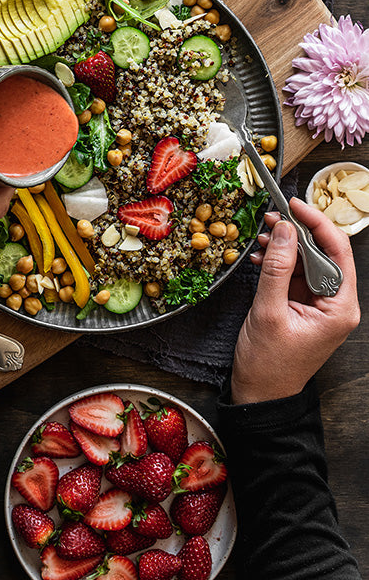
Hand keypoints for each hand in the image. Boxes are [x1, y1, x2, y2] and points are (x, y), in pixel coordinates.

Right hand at [231, 197, 359, 404]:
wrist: (260, 395)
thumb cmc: (268, 365)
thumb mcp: (268, 311)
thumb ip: (276, 268)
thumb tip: (283, 230)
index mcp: (339, 308)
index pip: (336, 251)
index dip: (316, 223)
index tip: (294, 205)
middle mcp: (336, 304)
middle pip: (323, 253)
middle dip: (296, 233)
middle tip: (272, 217)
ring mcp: (321, 304)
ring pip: (307, 260)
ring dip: (285, 246)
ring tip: (261, 236)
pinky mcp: (305, 305)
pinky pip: (295, 273)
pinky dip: (278, 262)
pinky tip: (260, 256)